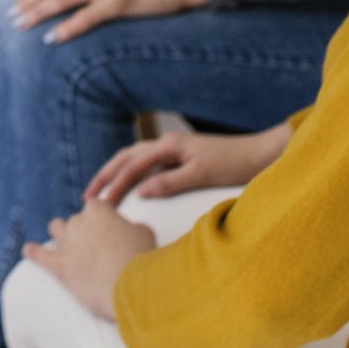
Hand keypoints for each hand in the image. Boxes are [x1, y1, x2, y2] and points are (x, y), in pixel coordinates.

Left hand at [21, 195, 157, 321]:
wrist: (130, 285)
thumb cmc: (141, 257)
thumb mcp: (144, 233)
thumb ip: (131, 227)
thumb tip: (127, 232)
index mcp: (98, 209)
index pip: (97, 206)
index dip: (104, 217)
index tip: (110, 228)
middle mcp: (78, 221)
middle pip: (77, 220)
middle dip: (85, 230)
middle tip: (98, 246)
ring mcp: (66, 242)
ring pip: (56, 228)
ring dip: (61, 234)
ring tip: (66, 242)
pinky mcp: (59, 265)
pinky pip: (40, 255)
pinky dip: (33, 252)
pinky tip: (28, 250)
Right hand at [84, 126, 286, 206]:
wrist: (260, 154)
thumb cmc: (234, 164)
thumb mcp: (202, 175)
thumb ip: (170, 182)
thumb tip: (141, 191)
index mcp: (169, 145)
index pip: (132, 166)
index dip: (113, 184)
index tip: (98, 204)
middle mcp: (167, 143)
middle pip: (126, 157)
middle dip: (105, 176)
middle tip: (88, 198)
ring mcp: (173, 149)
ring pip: (134, 158)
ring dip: (116, 173)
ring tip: (101, 191)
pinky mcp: (180, 157)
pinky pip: (147, 164)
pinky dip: (132, 173)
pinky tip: (131, 186)